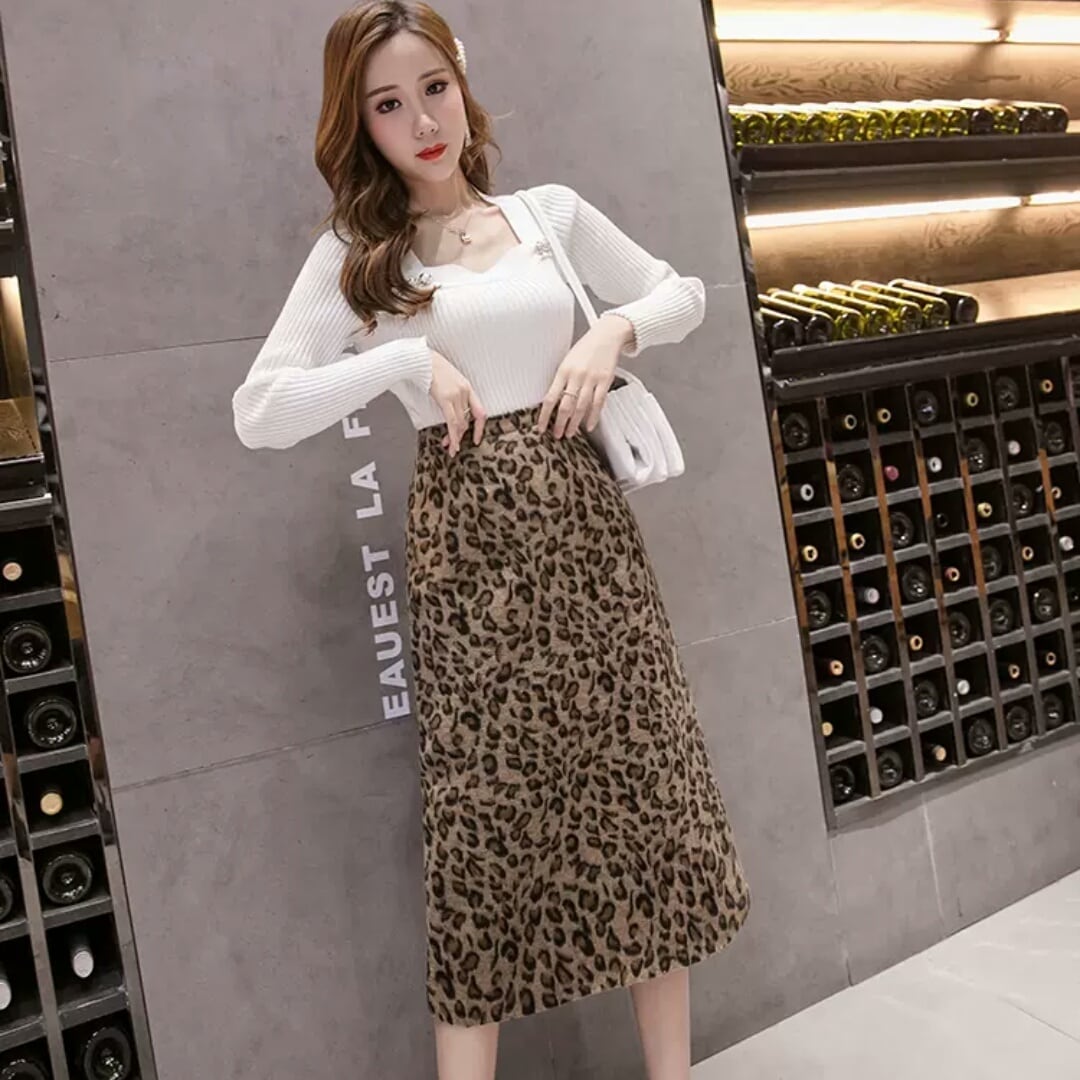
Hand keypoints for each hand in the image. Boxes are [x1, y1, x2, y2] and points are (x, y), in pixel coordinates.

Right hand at [428, 348, 485, 456]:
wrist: (421, 359)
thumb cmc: (430, 367)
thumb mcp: (447, 380)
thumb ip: (453, 394)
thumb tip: (451, 409)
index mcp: (467, 387)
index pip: (480, 411)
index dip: (479, 427)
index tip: (476, 438)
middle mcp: (464, 391)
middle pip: (467, 420)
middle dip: (461, 435)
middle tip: (454, 445)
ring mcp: (456, 395)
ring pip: (460, 423)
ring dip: (456, 438)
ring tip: (451, 448)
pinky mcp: (445, 398)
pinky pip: (452, 422)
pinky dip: (453, 435)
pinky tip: (451, 443)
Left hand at [535, 314, 634, 438]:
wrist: (606, 335)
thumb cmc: (586, 348)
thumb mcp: (567, 361)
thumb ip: (561, 379)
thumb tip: (553, 401)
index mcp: (563, 371)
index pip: (550, 398)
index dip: (545, 416)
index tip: (541, 427)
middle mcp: (576, 376)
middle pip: (566, 406)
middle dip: (560, 424)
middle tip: (557, 435)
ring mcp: (591, 379)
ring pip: (581, 407)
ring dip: (574, 423)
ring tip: (570, 433)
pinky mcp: (605, 381)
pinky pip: (598, 403)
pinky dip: (593, 417)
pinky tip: (588, 425)